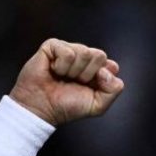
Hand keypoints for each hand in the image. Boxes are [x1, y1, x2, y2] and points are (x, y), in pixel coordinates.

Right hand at [8, 38, 124, 125]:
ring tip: (62, 77)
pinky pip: (68, 52)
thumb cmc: (66, 106)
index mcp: (96, 69)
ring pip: (85, 52)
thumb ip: (114, 90)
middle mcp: (84, 58)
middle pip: (100, 55)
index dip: (103, 78)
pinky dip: (61, 66)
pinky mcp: (52, 46)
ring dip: (74, 71)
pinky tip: (53, 70)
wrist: (41, 108)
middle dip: (88, 74)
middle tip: (75, 82)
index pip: (112, 65)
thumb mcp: (97, 105)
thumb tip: (110, 70)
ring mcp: (68, 50)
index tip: (90, 87)